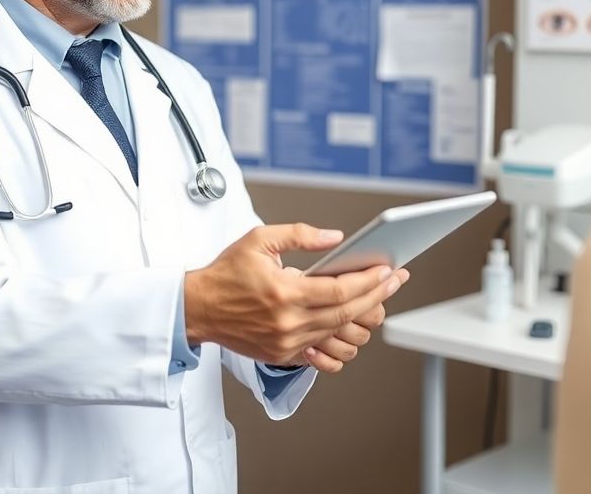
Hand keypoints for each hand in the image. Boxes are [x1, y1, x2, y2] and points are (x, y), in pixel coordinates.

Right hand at [183, 224, 400, 364]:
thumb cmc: (225, 273)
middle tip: (394, 281)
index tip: (388, 270)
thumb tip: (335, 238)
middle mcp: (288, 322)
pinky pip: (323, 353)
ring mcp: (286, 343)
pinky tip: (349, 324)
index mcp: (285, 292)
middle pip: (348, 314)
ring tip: (374, 301)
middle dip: (377, 296)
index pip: (341, 290)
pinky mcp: (282, 355)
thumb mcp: (259, 240)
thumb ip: (300, 236)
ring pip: (340, 336)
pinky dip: (340, 340)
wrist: (197, 308)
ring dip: (363, 321)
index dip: (370, 280)